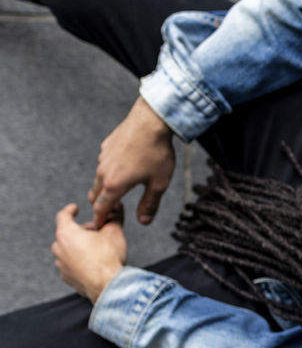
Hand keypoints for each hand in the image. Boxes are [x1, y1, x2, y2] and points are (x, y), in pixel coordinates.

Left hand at [51, 204, 127, 301]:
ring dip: (79, 247)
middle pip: (67, 234)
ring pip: (68, 250)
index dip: (70, 210)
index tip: (75, 209)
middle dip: (81, 231)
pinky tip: (94, 263)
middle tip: (98, 232)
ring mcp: (62, 265)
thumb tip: (116, 206)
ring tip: (97, 249)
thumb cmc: (108, 258)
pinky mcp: (67, 277)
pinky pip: (71, 264)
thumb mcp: (114, 231)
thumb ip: (113, 216)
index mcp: (67, 233)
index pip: (63, 215)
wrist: (107, 285)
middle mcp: (59, 248)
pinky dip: (79, 261)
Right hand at [89, 96, 175, 228]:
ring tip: (116, 192)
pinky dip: (109, 171)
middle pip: (96, 195)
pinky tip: (123, 168)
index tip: (100, 226)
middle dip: (100, 205)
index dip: (100, 219)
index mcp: (114, 185)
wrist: (151, 121)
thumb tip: (143, 221)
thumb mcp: (159, 183)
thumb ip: (150, 204)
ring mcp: (102, 158)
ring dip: (105, 187)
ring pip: (99, 178)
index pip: (101, 208)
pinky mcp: (106, 146)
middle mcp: (103, 172)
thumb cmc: (157, 153)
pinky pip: (104, 163)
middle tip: (107, 213)